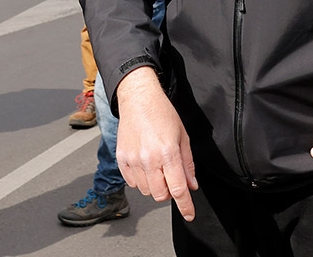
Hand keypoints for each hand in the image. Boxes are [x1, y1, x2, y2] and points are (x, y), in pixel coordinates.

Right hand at [114, 67, 199, 220]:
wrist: (138, 99)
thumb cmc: (162, 113)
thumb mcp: (182, 136)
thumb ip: (187, 164)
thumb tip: (191, 185)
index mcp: (168, 152)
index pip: (178, 189)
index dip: (185, 205)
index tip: (189, 214)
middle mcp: (149, 158)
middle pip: (160, 194)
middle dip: (168, 191)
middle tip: (170, 177)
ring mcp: (133, 159)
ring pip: (145, 190)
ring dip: (154, 185)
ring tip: (156, 166)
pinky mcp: (121, 158)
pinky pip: (132, 182)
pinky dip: (140, 179)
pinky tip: (144, 165)